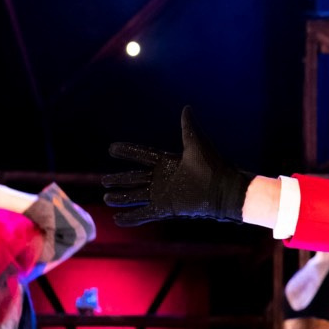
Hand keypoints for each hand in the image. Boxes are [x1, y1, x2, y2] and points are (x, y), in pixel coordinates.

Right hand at [104, 108, 252, 226]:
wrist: (225, 190)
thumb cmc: (214, 166)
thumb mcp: (197, 144)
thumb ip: (189, 127)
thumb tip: (187, 108)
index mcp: (168, 162)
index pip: (142, 155)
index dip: (127, 152)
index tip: (112, 149)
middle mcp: (163, 178)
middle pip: (135, 178)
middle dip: (119, 180)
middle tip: (104, 181)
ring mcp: (164, 194)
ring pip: (136, 196)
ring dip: (122, 198)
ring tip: (107, 198)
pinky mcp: (167, 208)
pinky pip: (145, 214)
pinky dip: (131, 218)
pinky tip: (118, 220)